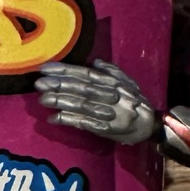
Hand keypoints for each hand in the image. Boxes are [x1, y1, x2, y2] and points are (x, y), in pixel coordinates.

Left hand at [37, 59, 157, 144]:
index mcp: (113, 82)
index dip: (65, 70)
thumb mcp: (127, 83)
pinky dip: (70, 120)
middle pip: (82, 88)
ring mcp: (109, 112)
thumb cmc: (135, 102)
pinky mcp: (107, 129)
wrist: (150, 126)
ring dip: (61, 101)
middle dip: (59, 85)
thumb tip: (96, 61)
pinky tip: (55, 118)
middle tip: (39, 83)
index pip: (86, 74)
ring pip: (82, 105)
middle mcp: (111, 95)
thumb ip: (111, 71)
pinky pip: (86, 123)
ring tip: (43, 99)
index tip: (45, 68)